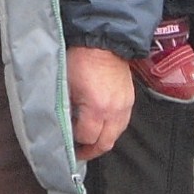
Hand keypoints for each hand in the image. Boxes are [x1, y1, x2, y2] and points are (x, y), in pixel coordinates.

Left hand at [67, 46, 134, 160]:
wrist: (103, 41)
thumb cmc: (81, 59)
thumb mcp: (66, 84)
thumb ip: (66, 108)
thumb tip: (64, 124)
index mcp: (97, 108)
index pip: (87, 137)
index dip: (75, 142)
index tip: (66, 143)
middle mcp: (115, 111)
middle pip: (105, 143)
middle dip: (91, 150)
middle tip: (79, 152)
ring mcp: (125, 106)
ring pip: (116, 135)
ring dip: (102, 140)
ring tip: (89, 141)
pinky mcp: (130, 100)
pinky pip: (122, 123)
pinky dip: (111, 128)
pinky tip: (100, 126)